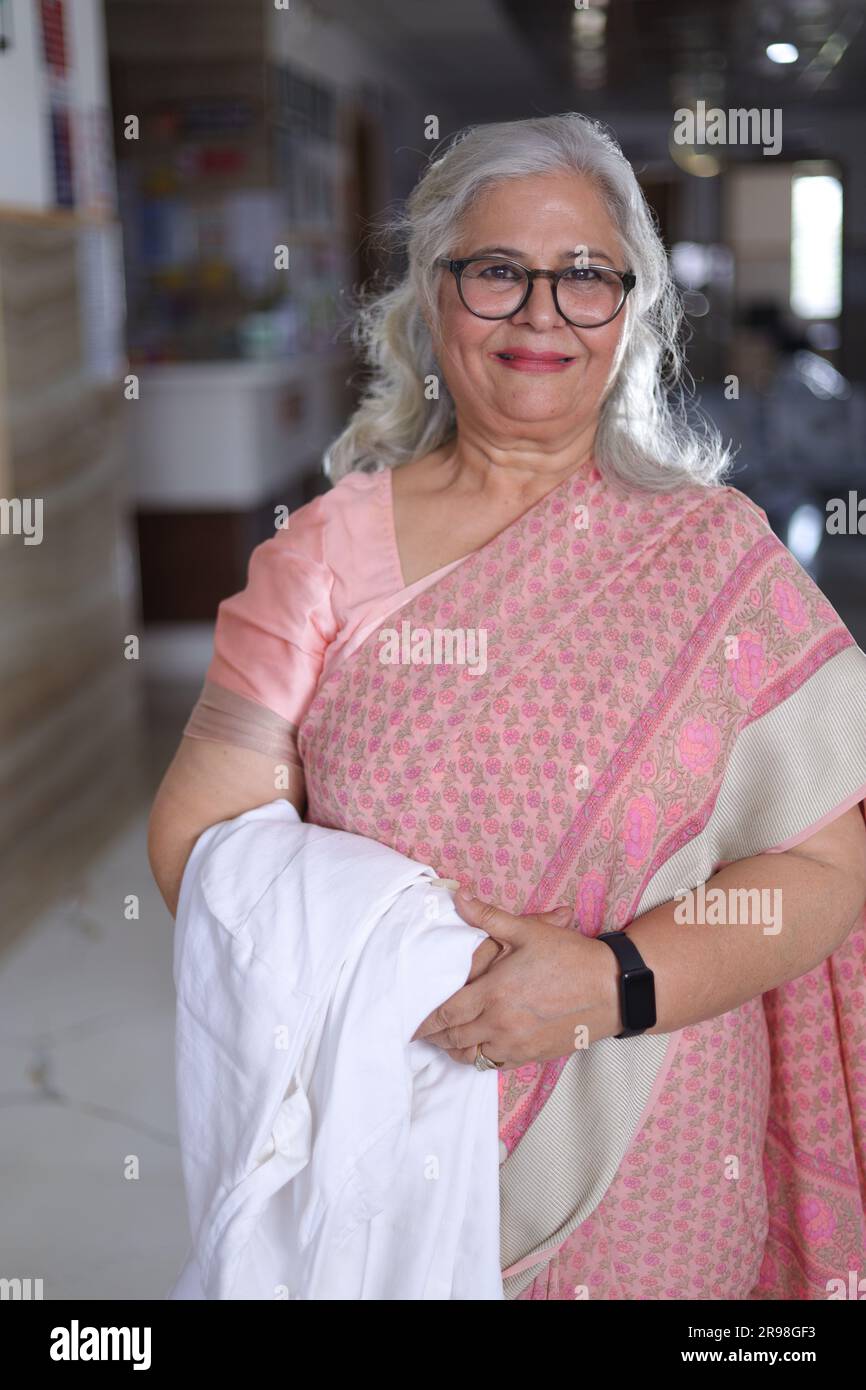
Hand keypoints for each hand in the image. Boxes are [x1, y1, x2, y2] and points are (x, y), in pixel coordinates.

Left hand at [410, 888, 620, 1067]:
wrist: (613, 990)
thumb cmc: (570, 957)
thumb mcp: (528, 931)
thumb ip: (488, 917)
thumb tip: (458, 898)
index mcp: (494, 992)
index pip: (447, 1012)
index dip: (426, 1020)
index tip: (412, 1024)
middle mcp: (500, 1024)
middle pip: (454, 1037)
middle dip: (435, 1036)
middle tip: (423, 1033)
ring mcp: (516, 1044)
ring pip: (472, 1055)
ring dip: (455, 1049)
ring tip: (446, 1041)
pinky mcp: (532, 1056)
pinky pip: (495, 1063)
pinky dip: (480, 1057)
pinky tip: (477, 1047)